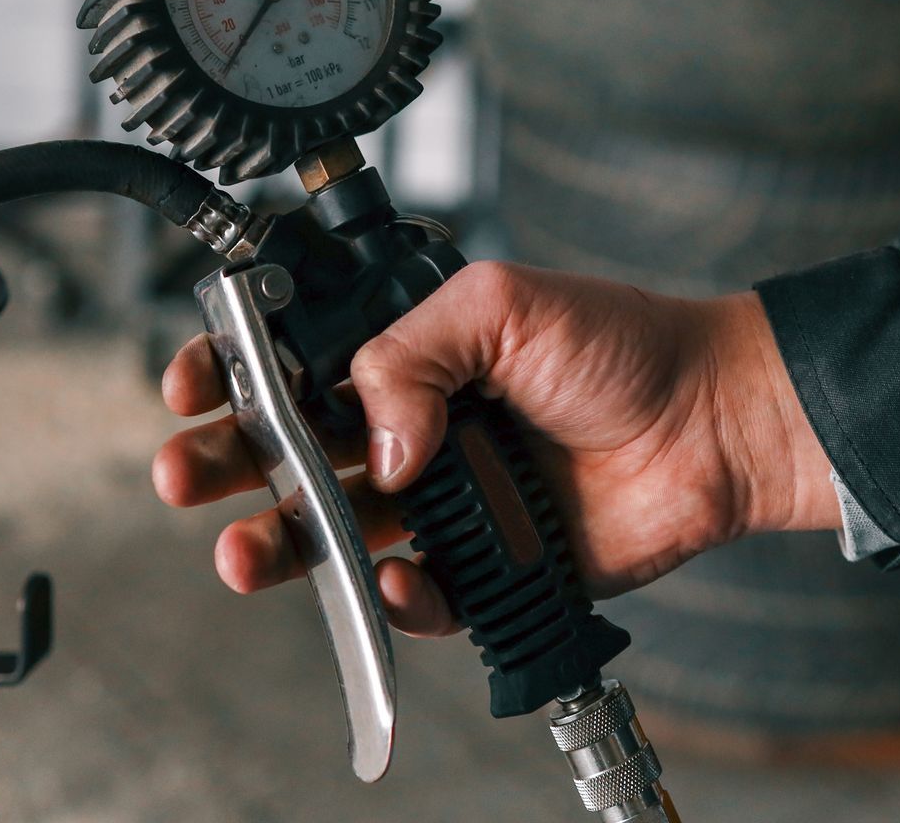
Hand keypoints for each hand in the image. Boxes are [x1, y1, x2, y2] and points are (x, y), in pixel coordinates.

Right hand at [152, 263, 839, 636]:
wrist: (711, 420)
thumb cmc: (623, 344)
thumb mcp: (501, 304)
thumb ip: (411, 351)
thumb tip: (376, 438)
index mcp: (408, 354)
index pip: (292, 363)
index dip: (232, 375)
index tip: (194, 387)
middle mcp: (414, 425)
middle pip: (290, 454)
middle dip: (228, 465)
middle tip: (188, 473)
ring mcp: (446, 499)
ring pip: (336, 532)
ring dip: (280, 545)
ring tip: (242, 554)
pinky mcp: (485, 564)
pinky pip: (419, 593)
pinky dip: (396, 595)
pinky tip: (392, 577)